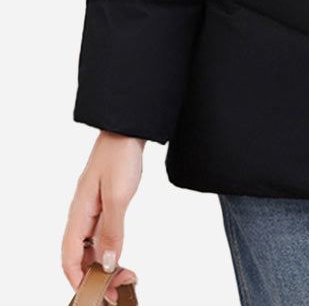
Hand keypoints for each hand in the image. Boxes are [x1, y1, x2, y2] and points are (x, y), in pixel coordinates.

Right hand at [62, 132, 143, 303]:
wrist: (128, 129)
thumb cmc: (119, 155)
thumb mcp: (118, 196)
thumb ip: (112, 230)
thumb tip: (106, 262)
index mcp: (78, 213)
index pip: (69, 257)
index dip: (79, 280)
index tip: (98, 295)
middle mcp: (82, 214)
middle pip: (80, 256)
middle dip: (96, 276)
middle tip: (121, 286)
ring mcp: (92, 210)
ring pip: (91, 247)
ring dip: (104, 264)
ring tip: (125, 275)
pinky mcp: (104, 205)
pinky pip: (100, 235)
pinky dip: (109, 249)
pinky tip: (120, 254)